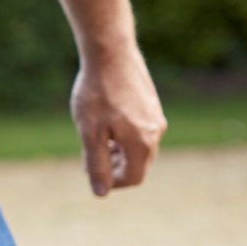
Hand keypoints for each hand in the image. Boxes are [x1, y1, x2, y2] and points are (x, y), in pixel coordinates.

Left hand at [69, 48, 166, 196]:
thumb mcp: (89, 132)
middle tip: (89, 155)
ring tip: (95, 138)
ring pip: (139, 147)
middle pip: (138, 164)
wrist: (110, 53)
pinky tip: (105, 122)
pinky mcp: (152, 105)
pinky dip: (124, 136)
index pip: (133, 178)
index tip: (90, 170)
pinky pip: (141, 130)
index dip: (111, 181)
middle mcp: (156, 132)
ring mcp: (157, 117)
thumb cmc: (96, 93)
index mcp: (143, 142)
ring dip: (118, 152)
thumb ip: (96, 163)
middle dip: (114, 167)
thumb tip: (101, 193)